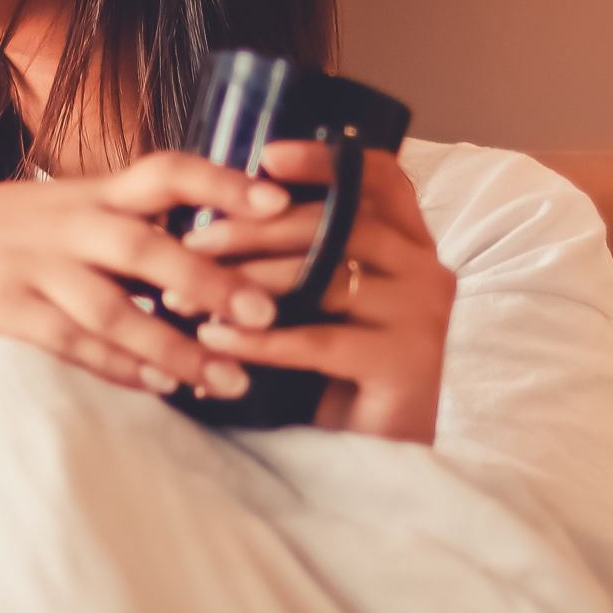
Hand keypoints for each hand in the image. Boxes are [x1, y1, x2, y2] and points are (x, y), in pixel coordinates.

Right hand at [0, 151, 295, 405]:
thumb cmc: (22, 232)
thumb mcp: (76, 206)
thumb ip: (140, 214)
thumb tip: (232, 225)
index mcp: (95, 193)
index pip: (164, 172)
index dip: (221, 183)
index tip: (280, 202)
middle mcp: (68, 225)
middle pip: (142, 248)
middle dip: (206, 280)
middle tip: (265, 313)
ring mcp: (34, 269)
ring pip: (109, 309)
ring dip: (172, 346)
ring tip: (228, 380)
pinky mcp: (6, 310)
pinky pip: (69, 343)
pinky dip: (117, 366)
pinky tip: (161, 386)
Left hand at [179, 141, 454, 441]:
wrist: (377, 456)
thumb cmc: (335, 375)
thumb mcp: (316, 304)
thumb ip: (297, 258)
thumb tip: (213, 218)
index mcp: (410, 244)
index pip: (380, 178)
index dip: (324, 160)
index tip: (264, 157)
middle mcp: (428, 268)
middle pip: (339, 223)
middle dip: (254, 230)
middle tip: (190, 244)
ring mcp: (424, 314)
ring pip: (326, 277)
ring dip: (245, 284)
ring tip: (184, 298)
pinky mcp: (410, 363)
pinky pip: (320, 340)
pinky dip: (260, 340)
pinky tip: (213, 341)